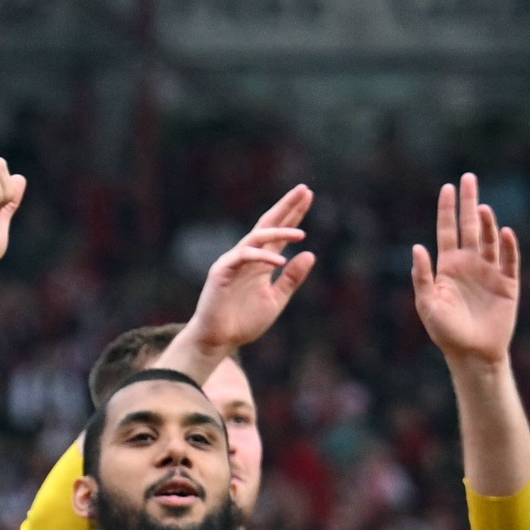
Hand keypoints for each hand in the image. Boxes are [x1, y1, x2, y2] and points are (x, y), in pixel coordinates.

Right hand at [184, 184, 315, 358]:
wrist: (218, 340)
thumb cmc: (243, 322)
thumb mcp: (277, 300)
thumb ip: (292, 278)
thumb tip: (310, 254)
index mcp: (261, 262)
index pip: (279, 232)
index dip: (293, 214)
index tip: (308, 196)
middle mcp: (248, 256)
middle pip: (268, 224)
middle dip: (286, 207)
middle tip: (304, 190)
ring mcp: (234, 262)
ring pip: (256, 237)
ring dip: (278, 232)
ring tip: (301, 233)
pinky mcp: (221, 271)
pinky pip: (243, 257)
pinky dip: (261, 257)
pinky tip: (280, 260)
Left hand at [405, 175, 522, 365]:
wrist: (472, 354)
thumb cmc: (446, 332)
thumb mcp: (427, 305)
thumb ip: (422, 277)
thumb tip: (417, 247)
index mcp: (448, 266)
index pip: (447, 231)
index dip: (447, 210)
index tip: (448, 187)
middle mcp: (469, 264)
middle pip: (470, 227)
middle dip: (469, 203)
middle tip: (468, 178)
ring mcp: (490, 272)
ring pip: (489, 241)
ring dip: (487, 224)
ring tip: (482, 208)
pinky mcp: (508, 284)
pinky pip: (509, 261)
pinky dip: (507, 246)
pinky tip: (504, 232)